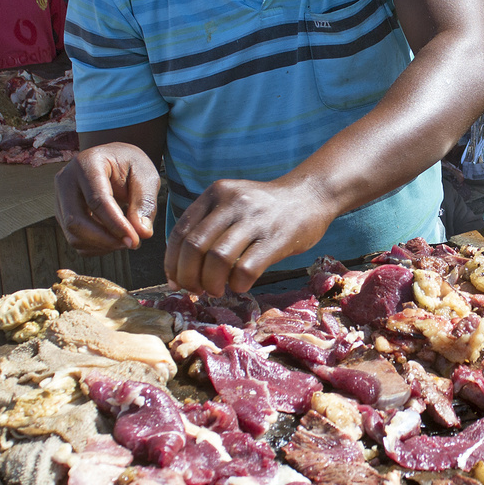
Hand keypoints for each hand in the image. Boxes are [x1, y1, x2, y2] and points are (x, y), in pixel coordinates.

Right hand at [54, 143, 158, 252]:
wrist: (114, 160)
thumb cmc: (131, 166)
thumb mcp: (146, 177)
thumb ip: (145, 203)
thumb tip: (142, 233)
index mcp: (87, 163)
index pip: (96, 200)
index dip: (115, 224)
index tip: (134, 240)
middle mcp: (66, 180)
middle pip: (76, 221)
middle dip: (105, 240)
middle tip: (132, 243)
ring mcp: (60, 198)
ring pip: (73, 235)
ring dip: (102, 245)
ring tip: (126, 239)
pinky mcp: (62, 214)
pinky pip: (75, 240)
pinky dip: (96, 247)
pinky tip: (114, 238)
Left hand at [164, 178, 336, 294]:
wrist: (310, 195)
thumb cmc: (266, 208)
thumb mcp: (233, 202)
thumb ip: (208, 225)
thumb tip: (182, 269)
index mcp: (216, 194)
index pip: (181, 232)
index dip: (172, 262)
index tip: (176, 281)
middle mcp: (232, 203)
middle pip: (195, 247)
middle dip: (189, 276)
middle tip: (195, 290)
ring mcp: (255, 220)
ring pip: (218, 259)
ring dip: (211, 283)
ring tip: (216, 290)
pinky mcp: (276, 239)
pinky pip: (246, 269)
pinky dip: (237, 284)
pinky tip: (239, 286)